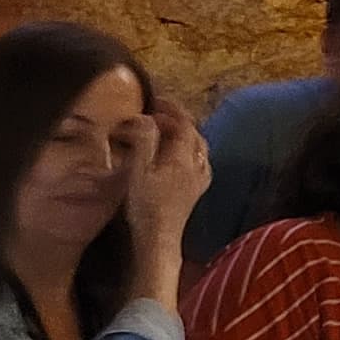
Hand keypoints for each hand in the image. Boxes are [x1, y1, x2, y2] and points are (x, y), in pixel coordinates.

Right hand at [122, 105, 211, 258]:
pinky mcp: (196, 192)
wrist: (159, 239)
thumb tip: (147, 118)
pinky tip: (181, 157)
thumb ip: (144, 141)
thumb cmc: (146, 206)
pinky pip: (200, 162)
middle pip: (193, 133)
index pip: (183, 123)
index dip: (171, 109)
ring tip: (167, 130)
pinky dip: (191, 151)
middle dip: (177, 119)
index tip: (155, 100)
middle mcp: (197, 165)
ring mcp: (199, 179)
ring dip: (185, 134)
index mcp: (183, 157)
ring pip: (199, 147)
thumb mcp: (139, 171)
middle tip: (158, 113)